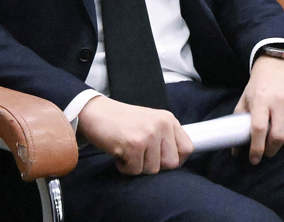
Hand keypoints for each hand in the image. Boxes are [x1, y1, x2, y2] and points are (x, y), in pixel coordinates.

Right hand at [76, 96, 192, 174]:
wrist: (96, 112)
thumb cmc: (122, 121)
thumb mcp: (150, 122)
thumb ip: (165, 137)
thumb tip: (176, 160)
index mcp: (168, 120)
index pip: (187, 148)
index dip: (176, 160)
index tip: (161, 160)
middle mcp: (162, 125)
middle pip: (171, 164)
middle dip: (154, 165)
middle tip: (140, 156)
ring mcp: (149, 135)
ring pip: (152, 170)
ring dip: (137, 166)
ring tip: (128, 151)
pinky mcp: (134, 145)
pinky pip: (135, 171)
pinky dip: (125, 167)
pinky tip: (120, 153)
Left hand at [236, 55, 283, 163]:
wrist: (276, 67)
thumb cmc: (257, 87)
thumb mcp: (244, 101)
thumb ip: (238, 124)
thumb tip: (235, 152)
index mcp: (261, 100)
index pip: (259, 129)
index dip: (256, 148)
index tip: (253, 160)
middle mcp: (280, 101)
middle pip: (278, 136)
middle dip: (271, 151)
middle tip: (265, 153)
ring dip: (282, 145)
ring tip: (275, 143)